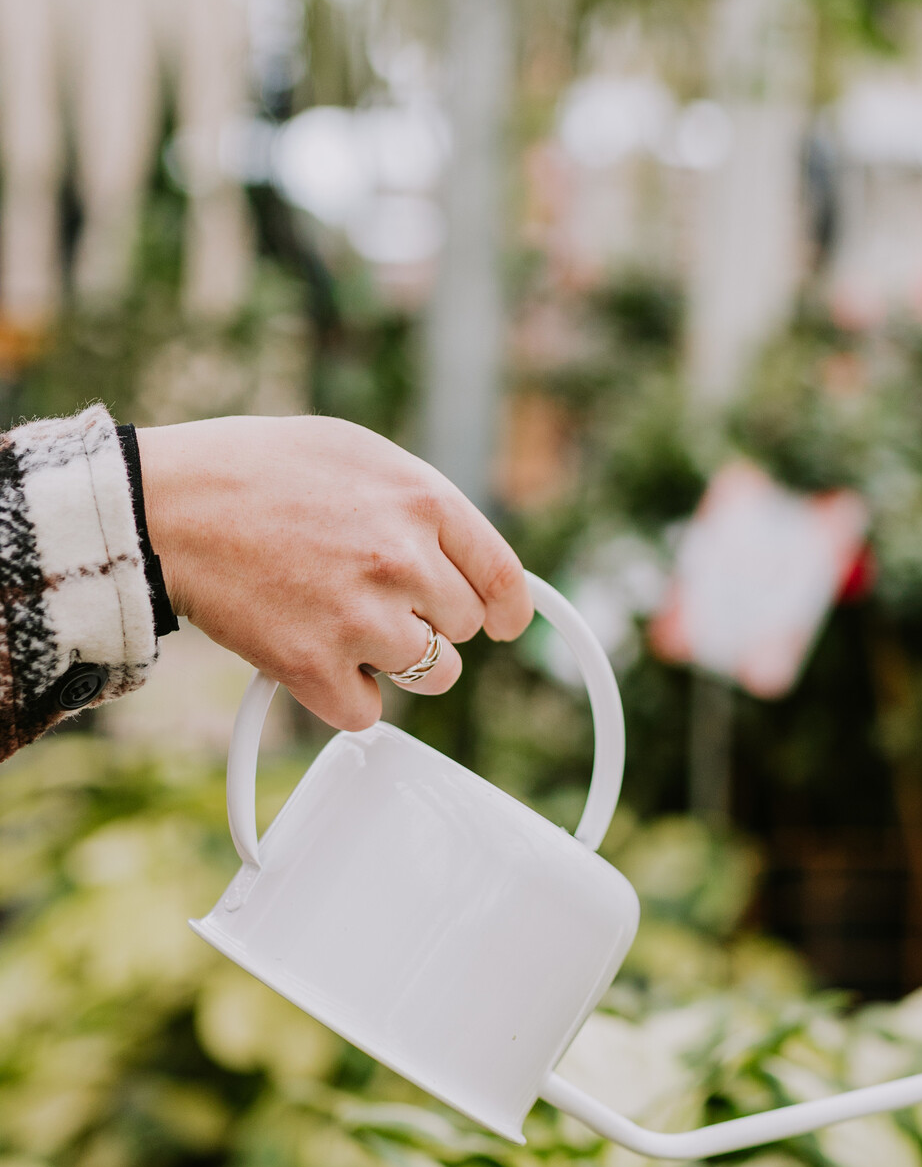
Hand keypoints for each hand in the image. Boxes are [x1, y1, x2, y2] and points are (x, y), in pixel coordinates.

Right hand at [136, 417, 533, 729]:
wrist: (166, 505)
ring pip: (431, 675)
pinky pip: (367, 712)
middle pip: (463, 628)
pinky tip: (311, 654)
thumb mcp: (357, 455)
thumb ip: (419, 505)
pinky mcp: (317, 668)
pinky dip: (342, 695)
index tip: (508, 625)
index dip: (511, 609)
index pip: (503, 576)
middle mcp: (405, 562)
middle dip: (428, 620)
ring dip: (394, 661)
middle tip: (371, 597)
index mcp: (423, 502)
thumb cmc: (253, 471)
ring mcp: (364, 619)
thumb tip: (465, 554)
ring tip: (341, 623)